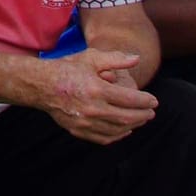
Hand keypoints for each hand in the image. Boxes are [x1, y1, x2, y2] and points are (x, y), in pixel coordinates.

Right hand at [35, 46, 159, 145]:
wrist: (41, 85)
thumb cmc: (68, 68)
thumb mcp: (91, 58)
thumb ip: (116, 59)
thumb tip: (137, 58)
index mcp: (96, 89)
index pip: (130, 99)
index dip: (145, 101)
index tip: (154, 101)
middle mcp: (91, 108)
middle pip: (127, 117)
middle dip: (143, 115)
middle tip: (151, 112)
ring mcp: (85, 122)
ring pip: (117, 130)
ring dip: (133, 125)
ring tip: (141, 119)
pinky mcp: (79, 131)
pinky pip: (104, 138)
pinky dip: (118, 135)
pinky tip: (125, 129)